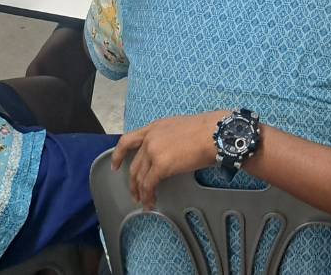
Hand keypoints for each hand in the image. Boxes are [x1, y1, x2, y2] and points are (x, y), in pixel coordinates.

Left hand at [111, 112, 227, 207]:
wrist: (215, 133)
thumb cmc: (207, 130)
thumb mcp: (181, 128)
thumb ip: (168, 138)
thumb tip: (170, 153)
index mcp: (155, 127)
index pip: (129, 139)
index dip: (118, 154)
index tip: (115, 165)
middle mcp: (150, 138)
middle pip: (134, 164)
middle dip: (133, 182)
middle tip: (135, 193)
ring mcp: (154, 151)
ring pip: (140, 177)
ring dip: (141, 192)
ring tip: (145, 202)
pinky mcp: (160, 165)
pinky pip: (149, 185)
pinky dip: (149, 196)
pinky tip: (152, 202)